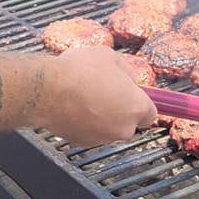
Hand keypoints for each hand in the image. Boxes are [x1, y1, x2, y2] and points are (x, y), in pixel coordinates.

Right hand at [40, 46, 159, 147]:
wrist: (47, 90)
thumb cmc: (79, 72)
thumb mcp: (109, 56)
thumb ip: (124, 70)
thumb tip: (125, 77)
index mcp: (136, 107)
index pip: (150, 113)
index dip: (140, 102)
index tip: (131, 95)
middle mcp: (123, 128)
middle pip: (128, 122)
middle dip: (118, 108)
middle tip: (103, 90)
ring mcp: (102, 138)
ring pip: (108, 127)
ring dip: (101, 115)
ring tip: (84, 95)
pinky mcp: (82, 142)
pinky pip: (89, 132)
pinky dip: (84, 122)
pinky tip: (73, 105)